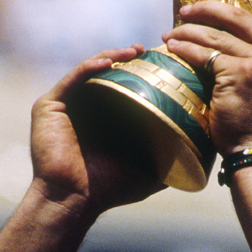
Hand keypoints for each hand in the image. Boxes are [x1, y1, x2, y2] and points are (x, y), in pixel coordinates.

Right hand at [30, 46, 162, 214]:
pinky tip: (109, 61)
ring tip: (134, 51)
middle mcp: (85, 109)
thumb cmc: (108, 189)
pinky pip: (73, 79)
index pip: (124, 89)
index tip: (163, 65)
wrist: (74, 200)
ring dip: (112, 56)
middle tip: (148, 51)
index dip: (142, 74)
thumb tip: (202, 151)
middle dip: (127, 59)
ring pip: (90, 71)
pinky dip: (91, 67)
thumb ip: (169, 157)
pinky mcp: (49, 106)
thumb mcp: (148, 171)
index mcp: (105, 120)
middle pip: (107, 75)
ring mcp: (67, 106)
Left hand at [162, 0, 251, 156]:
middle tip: (185, 11)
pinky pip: (204, 53)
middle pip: (240, 16)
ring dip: (188, 32)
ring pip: (216, 36)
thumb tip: (227, 33)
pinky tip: (171, 49)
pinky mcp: (238, 73)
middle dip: (207, 10)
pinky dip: (184, 49)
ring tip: (170, 34)